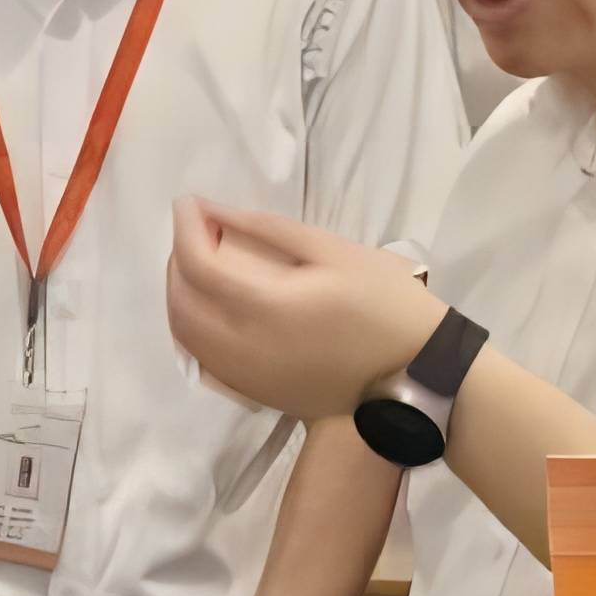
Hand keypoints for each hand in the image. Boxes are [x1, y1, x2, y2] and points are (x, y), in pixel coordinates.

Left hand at [165, 196, 442, 421]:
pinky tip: (210, 307)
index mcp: (267, 308)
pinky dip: (192, 328)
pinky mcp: (256, 394)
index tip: (190, 202)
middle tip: (196, 228)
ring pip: (185, 336)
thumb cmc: (386, 306)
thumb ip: (270, 229)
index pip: (197, 264)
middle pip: (181, 300)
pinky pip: (203, 360)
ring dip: (179, 294)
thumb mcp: (336, 252)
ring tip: (200, 262)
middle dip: (177, 257)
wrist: (418, 377)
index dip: (185, 227)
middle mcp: (245, 348)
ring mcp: (247, 378)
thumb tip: (215, 211)